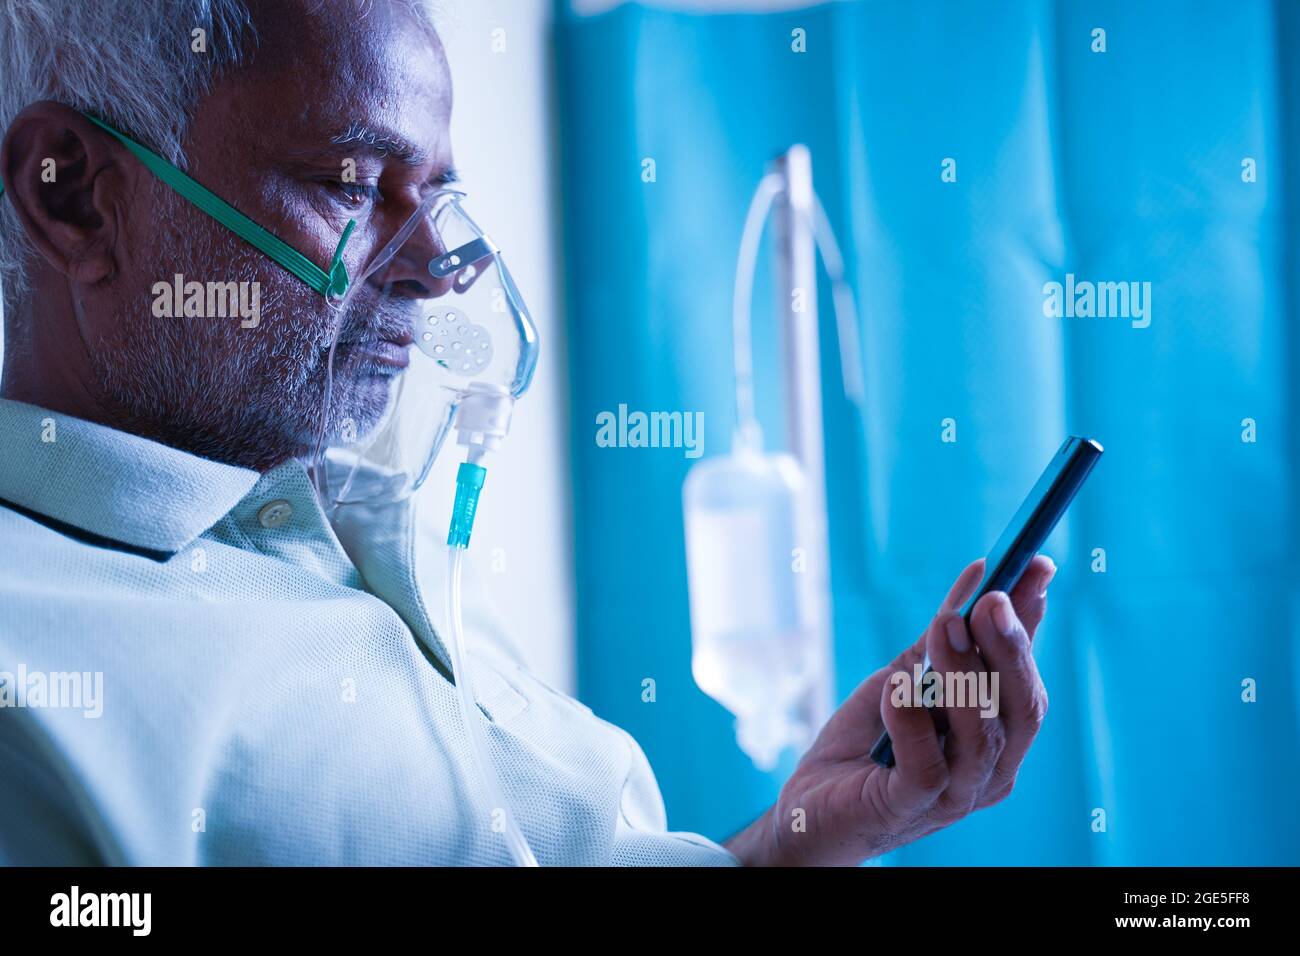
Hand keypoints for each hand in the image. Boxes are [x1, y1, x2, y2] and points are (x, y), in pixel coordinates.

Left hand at [725, 555, 1055, 865]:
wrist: (810, 804)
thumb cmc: (866, 740)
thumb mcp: (905, 675)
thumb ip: (942, 636)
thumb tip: (981, 572)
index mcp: (997, 738)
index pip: (1028, 678)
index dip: (1032, 625)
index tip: (1036, 567)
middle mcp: (988, 770)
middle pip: (1021, 709)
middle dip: (1009, 648)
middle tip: (990, 599)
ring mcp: (954, 796)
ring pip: (981, 737)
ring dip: (963, 674)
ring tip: (943, 626)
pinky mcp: (907, 809)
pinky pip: (926, 767)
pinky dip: (912, 722)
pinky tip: (895, 687)